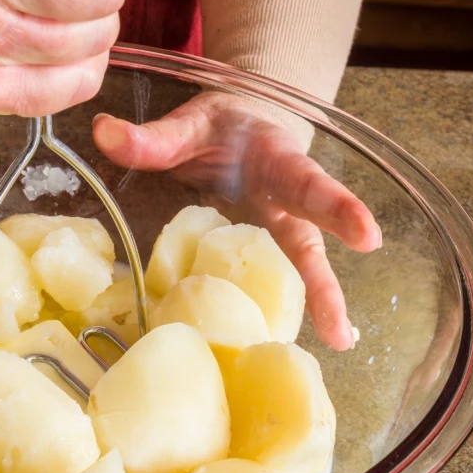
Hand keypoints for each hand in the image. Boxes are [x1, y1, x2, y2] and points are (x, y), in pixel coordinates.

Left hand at [92, 93, 382, 350]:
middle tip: (344, 329)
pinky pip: (267, 289)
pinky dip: (275, 317)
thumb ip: (153, 136)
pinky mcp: (258, 258)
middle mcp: (284, 206)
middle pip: (309, 248)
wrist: (240, 130)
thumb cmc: (223, 128)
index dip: (337, 209)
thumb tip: (105, 134)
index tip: (368, 236)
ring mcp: (274, 236)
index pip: (308, 183)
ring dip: (314, 310)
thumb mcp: (191, 123)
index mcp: (277, 163)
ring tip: (336, 345)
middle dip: (327, 286)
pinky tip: (279, 349)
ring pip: (297, 276)